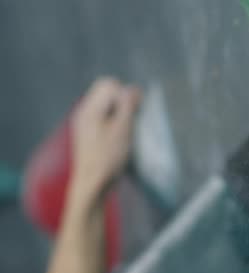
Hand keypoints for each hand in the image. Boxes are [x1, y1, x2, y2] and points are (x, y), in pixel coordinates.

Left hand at [71, 78, 141, 192]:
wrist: (92, 184)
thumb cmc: (108, 158)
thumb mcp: (122, 129)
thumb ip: (127, 106)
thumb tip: (134, 88)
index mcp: (90, 109)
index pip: (109, 85)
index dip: (125, 93)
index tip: (137, 109)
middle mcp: (84, 113)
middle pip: (106, 92)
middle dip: (123, 100)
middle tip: (133, 118)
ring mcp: (85, 124)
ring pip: (106, 105)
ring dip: (120, 112)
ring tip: (128, 129)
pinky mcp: (90, 134)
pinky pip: (104, 117)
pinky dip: (115, 121)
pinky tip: (121, 137)